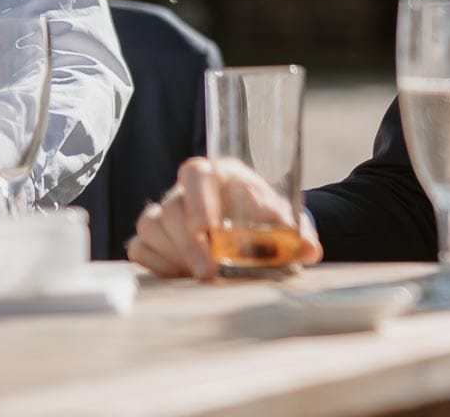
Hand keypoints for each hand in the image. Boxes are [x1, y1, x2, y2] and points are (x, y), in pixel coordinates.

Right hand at [126, 157, 322, 279]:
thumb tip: (310, 251)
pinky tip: (179, 277)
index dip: (198, 199)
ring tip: (200, 275)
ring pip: (151, 226)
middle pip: (172, 208)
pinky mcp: (152, 237)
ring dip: (174, 255)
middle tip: (208, 273)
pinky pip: (139, 248)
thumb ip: (298, 234)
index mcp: (218, 174)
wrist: (252, 231)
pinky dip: (156, 264)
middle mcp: (185, 190)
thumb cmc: (264, 220)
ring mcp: (165, 212)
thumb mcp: (284, 222)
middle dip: (190, 244)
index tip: (207, 228)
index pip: (196, 172)